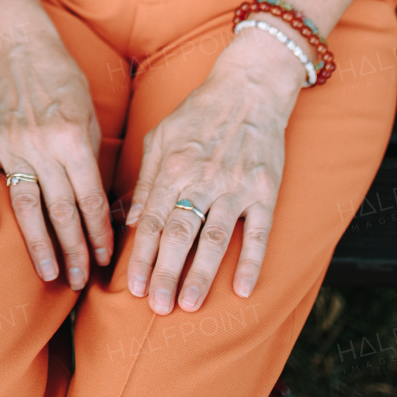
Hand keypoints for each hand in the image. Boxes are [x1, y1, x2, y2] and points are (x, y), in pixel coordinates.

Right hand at [0, 26, 112, 288]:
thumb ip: (91, 160)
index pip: (89, 198)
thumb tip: (96, 207)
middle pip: (61, 209)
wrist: (22, 50)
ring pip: (25, 203)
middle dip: (73, 249)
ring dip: (38, 242)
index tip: (103, 261)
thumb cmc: (63, 82)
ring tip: (49, 272)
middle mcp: (42, 145)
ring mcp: (10, 144)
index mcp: (73, 139)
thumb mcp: (91, 117)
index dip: (98, 233)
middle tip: (78, 281)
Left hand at [124, 35, 305, 313]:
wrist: (249, 89)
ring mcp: (236, 186)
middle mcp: (202, 179)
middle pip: (179, 233)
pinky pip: (258, 231)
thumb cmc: (198, 114)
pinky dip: (251, 261)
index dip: (141, 256)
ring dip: (202, 274)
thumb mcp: (160, 137)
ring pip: (215, 238)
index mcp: (173, 167)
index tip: (132, 287)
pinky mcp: (265, 190)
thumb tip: (131, 221)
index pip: (152, 221)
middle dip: (166, 273)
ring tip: (190, 304)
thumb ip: (146, 179)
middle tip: (156, 306)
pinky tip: (244, 290)